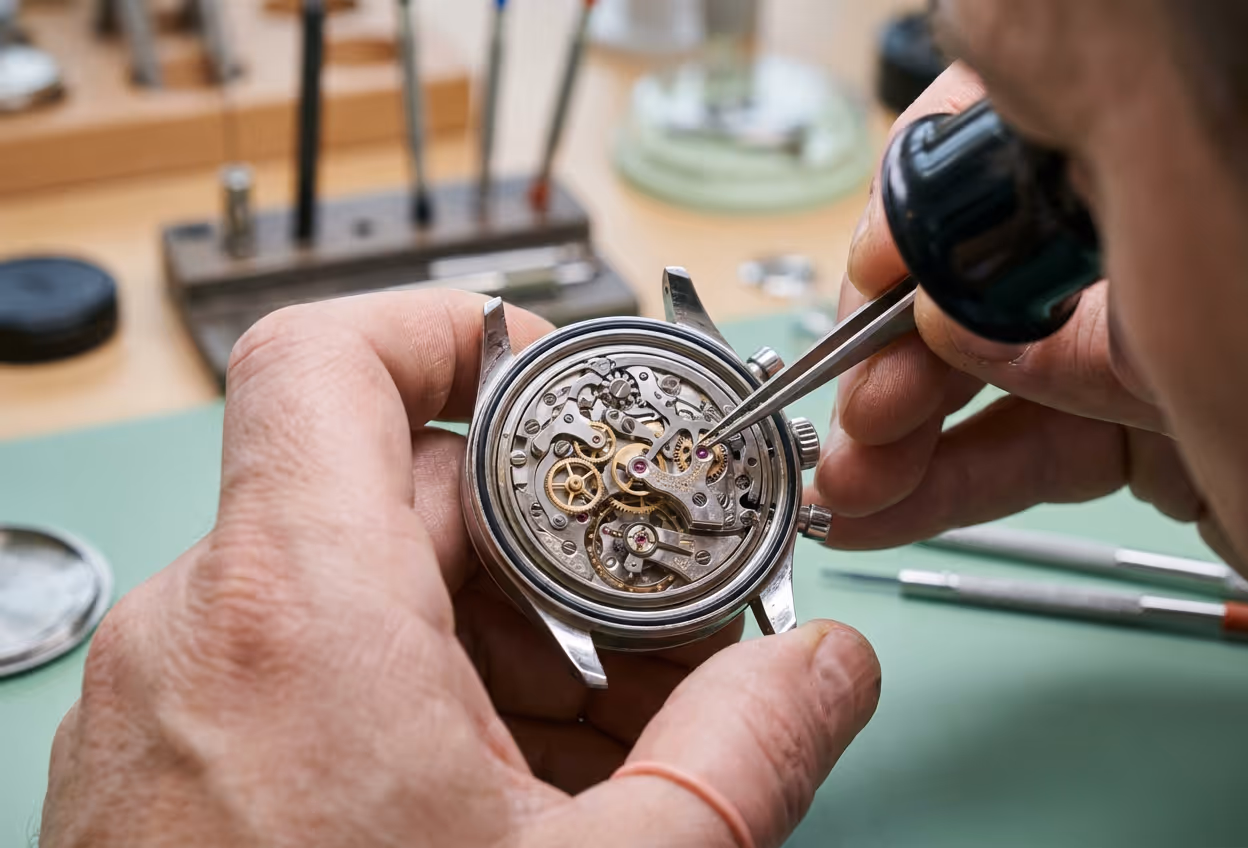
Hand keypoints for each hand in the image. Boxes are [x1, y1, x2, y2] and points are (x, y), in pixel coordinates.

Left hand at [41, 290, 879, 847]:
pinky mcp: (166, 767)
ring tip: (599, 733)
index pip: (332, 356)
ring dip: (497, 635)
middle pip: (396, 491)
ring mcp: (173, 701)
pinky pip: (308, 664)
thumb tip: (830, 670)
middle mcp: (206, 633)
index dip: (453, 327)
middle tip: (650, 627)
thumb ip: (748, 750)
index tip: (551, 368)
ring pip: (362, 585)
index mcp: (298, 612)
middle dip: (547, 544)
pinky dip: (421, 692)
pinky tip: (513, 786)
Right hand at [813, 47, 1247, 579]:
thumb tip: (950, 317)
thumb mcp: (1208, 349)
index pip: (1014, 157)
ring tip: (847, 488)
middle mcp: (1151, 254)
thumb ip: (1086, 332)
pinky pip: (1024, 449)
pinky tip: (884, 509)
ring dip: (903, 438)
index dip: (929, 213)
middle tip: (851, 411)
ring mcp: (1147, 341)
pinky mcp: (1140, 427)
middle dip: (899, 351)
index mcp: (1183, 183)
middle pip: (985, 278)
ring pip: (996, 378)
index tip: (875, 279)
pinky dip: (948, 484)